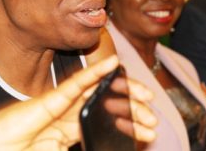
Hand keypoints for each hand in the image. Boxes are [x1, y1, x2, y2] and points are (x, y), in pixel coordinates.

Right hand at [0, 56, 156, 150]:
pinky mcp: (52, 98)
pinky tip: (112, 65)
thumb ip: (84, 148)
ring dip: (123, 91)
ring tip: (146, 97)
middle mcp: (70, 115)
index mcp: (71, 131)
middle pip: (106, 106)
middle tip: (153, 119)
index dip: (127, 127)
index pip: (106, 124)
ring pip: (98, 92)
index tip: (147, 134)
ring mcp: (62, 105)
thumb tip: (106, 150)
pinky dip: (95, 72)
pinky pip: (77, 83)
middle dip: (132, 111)